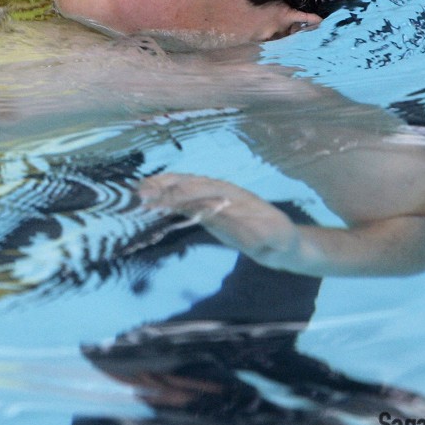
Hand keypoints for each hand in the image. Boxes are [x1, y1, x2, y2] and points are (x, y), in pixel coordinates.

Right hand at [138, 173, 300, 269]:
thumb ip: (242, 227)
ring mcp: (216, 194)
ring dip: (163, 186)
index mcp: (233, 195)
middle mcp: (222, 190)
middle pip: (189, 184)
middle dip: (165, 188)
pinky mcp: (210, 204)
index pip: (202, 193)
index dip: (180, 196)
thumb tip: (217, 214)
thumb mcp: (265, 236)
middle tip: (139, 194)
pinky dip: (168, 192)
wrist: (285, 240)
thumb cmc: (276, 239)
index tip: (160, 202)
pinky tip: (152, 194)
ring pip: (186, 184)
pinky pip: (186, 194)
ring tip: (138, 190)